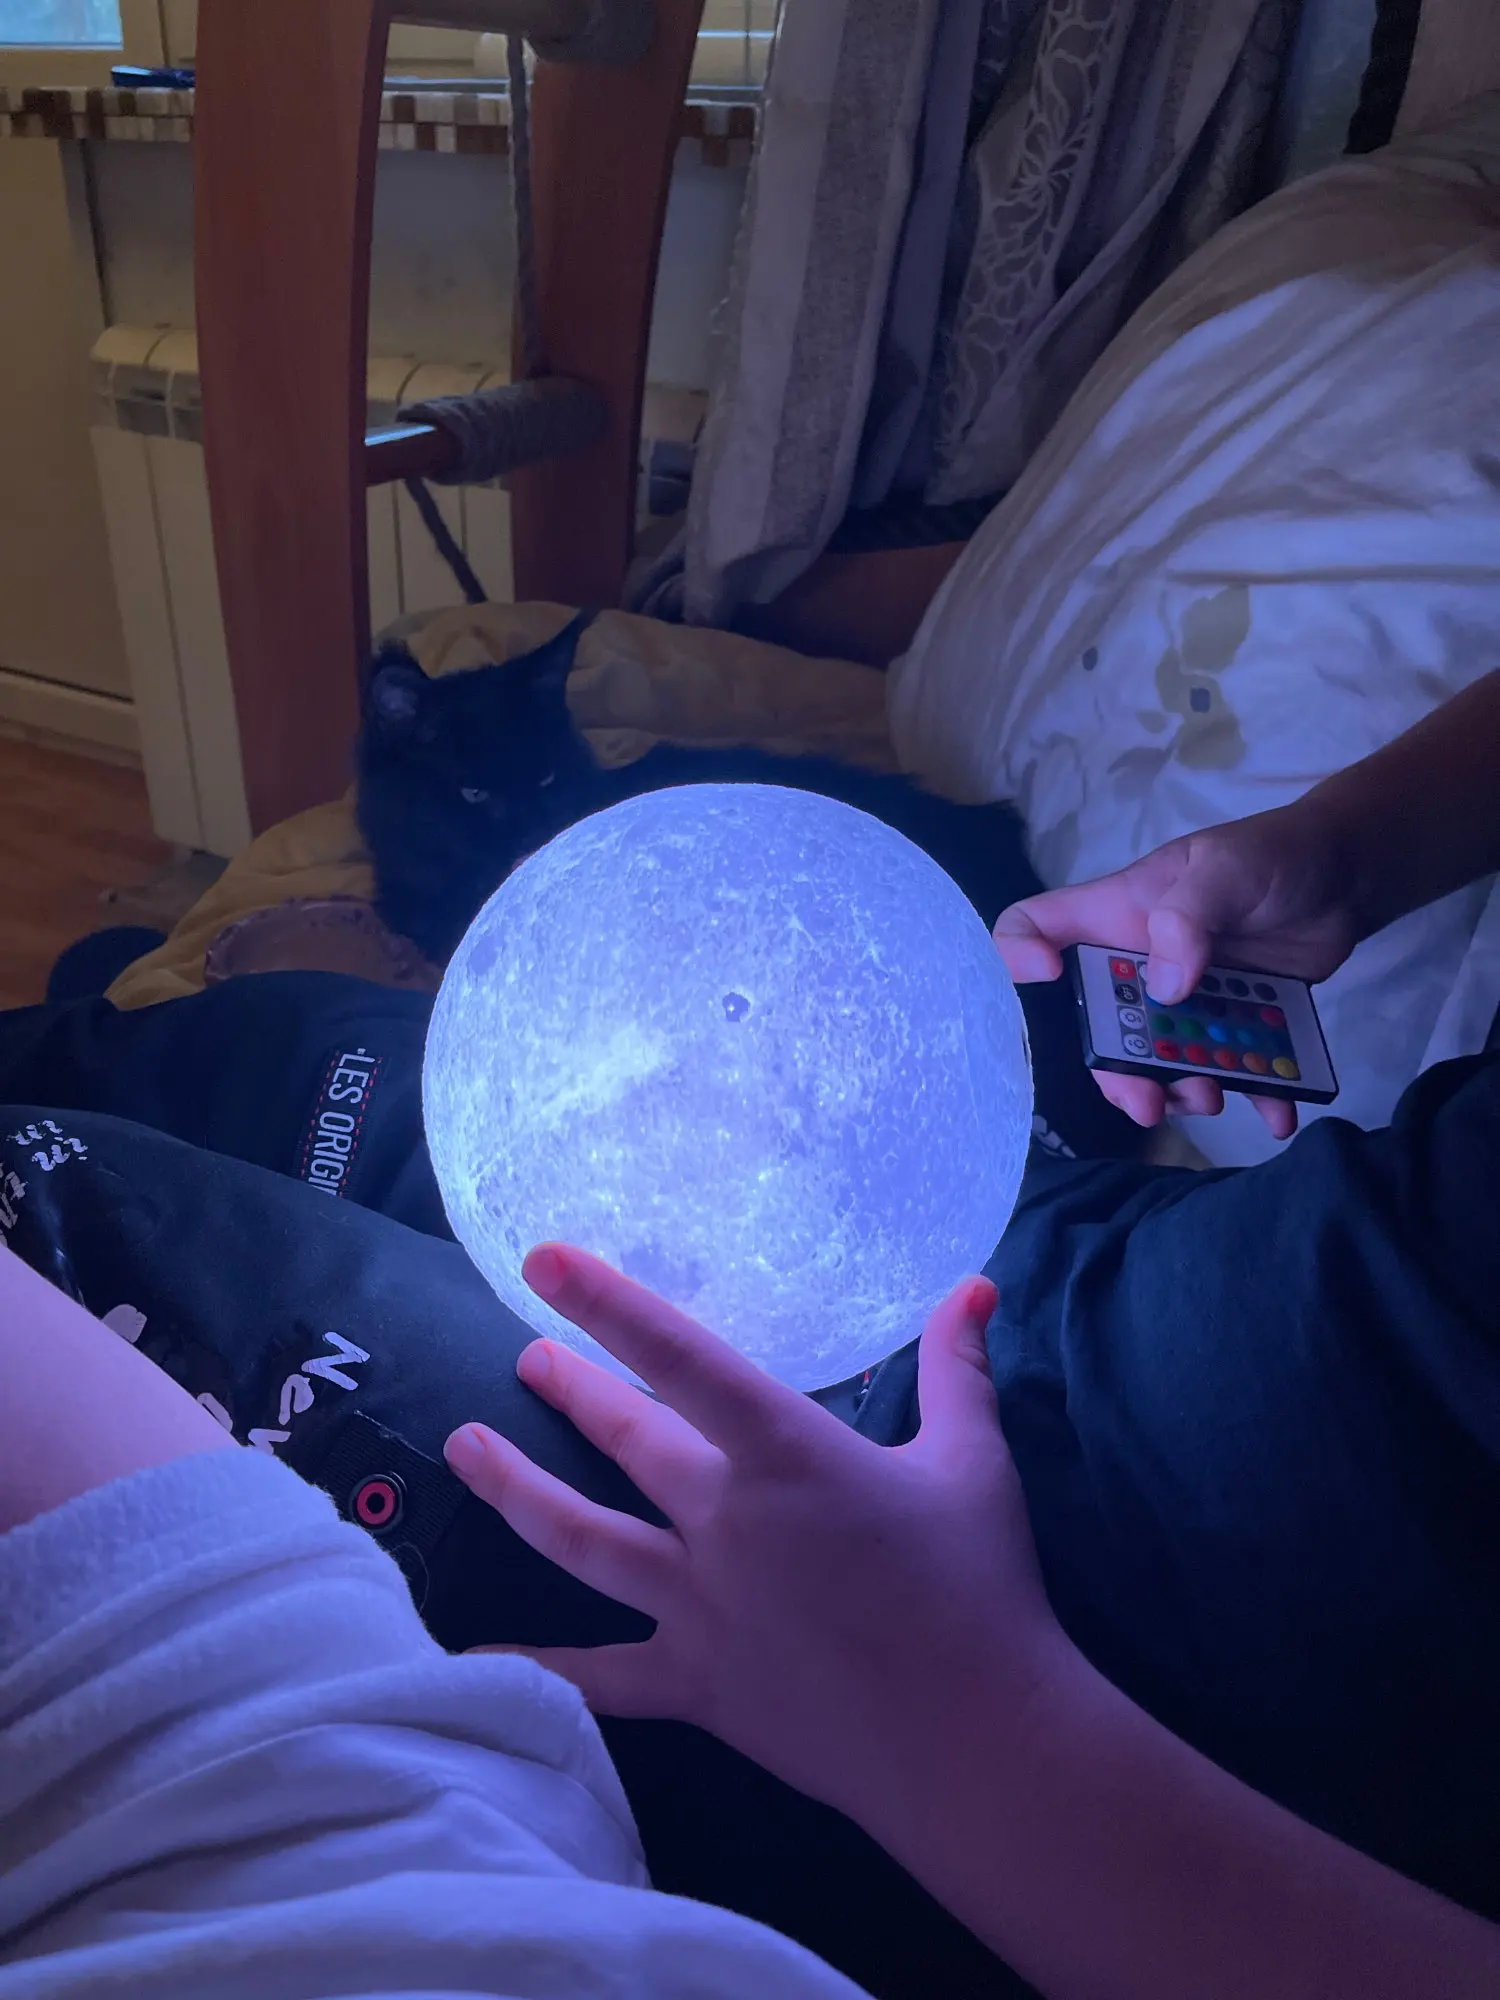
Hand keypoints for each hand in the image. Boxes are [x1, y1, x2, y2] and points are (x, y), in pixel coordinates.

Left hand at [444, 1246, 1066, 1829]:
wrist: (976, 1742)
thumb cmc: (979, 1589)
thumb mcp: (974, 1461)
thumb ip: (957, 1368)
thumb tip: (975, 1284)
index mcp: (789, 1455)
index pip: (684, 1358)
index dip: (610, 1303)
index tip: (542, 1260)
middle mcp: (726, 1521)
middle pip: (625, 1439)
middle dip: (569, 1386)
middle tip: (524, 1354)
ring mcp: (700, 1606)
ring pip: (581, 1539)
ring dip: (517, 1489)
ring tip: (465, 1446)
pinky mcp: (697, 1683)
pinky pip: (598, 1674)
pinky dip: (536, 1662)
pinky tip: (475, 1648)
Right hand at [993, 802, 1359, 1137]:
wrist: (1346, 878)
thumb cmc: (1274, 855)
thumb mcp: (1227, 871)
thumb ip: (1191, 918)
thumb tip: (1165, 988)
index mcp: (1118, 915)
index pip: (1036, 926)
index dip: (1017, 953)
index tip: (1044, 976)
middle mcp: (1140, 963)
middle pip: (1098, 1026)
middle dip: (1117, 1073)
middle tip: (1148, 1102)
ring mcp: (1187, 998)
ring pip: (1161, 1061)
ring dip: (1182, 1091)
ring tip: (1217, 1097)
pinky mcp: (1234, 1022)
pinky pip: (1235, 1069)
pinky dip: (1257, 1097)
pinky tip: (1277, 1113)